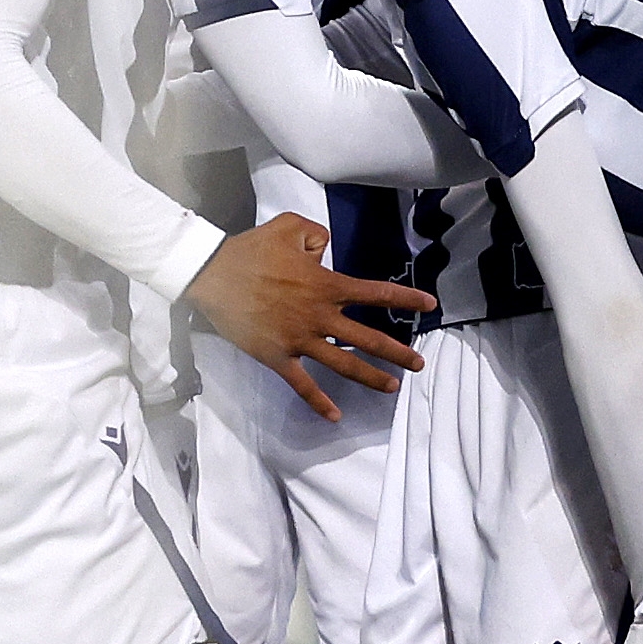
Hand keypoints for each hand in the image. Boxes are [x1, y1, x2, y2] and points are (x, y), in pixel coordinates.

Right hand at [186, 216, 432, 418]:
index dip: (406, 298)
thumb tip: (325, 248)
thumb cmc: (250, 251)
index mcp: (327, 285)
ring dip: (371, 378)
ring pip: (344, 365)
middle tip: (418, 364)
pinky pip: (303, 384)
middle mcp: (320, 315)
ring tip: (392, 387)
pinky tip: (334, 416)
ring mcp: (300, 340)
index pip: (377, 293)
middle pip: (369, 339)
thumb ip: (316, 235)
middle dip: (398, 353)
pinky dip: (319, 401)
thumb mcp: (289, 227)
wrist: (213, 275)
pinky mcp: (278, 357)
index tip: (429, 304)